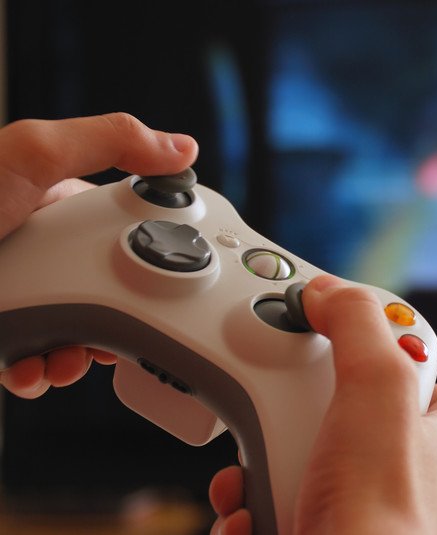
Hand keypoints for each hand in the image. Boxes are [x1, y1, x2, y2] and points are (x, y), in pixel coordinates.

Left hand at [0, 113, 197, 397]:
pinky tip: (33, 367)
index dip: (148, 248)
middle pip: (103, 285)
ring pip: (72, 328)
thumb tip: (181, 147)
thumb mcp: (29, 155)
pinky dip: (38, 371)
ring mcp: (16, 290)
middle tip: (117, 329)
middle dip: (114, 314)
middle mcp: (38, 247)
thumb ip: (109, 142)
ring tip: (70, 357)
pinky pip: (31, 358)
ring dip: (80, 353)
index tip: (164, 272)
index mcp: (55, 201)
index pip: (124, 223)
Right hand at [209, 275, 436, 534]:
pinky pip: (278, 504)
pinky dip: (253, 507)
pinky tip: (249, 517)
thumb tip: (334, 293)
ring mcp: (365, 510)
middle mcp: (411, 473)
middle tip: (275, 411)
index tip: (322, 327)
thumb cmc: (384, 520)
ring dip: (261, 464)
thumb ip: (361, 328)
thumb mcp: (378, 393)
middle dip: (291, 411)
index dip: (363, 342)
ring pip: (299, 457)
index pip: (407, 361)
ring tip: (253, 479)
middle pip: (338, 407)